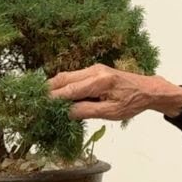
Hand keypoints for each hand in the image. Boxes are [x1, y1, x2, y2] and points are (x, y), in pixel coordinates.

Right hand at [48, 64, 181, 119]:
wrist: (148, 90)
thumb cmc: (133, 102)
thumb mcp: (110, 112)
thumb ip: (86, 111)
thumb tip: (65, 113)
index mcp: (99, 81)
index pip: (69, 90)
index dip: (52, 99)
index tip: (38, 106)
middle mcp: (94, 71)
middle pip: (63, 79)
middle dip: (47, 90)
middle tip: (33, 101)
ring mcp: (94, 69)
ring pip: (67, 77)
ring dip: (54, 88)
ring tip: (41, 100)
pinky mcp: (95, 71)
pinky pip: (74, 77)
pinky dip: (64, 86)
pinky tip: (58, 97)